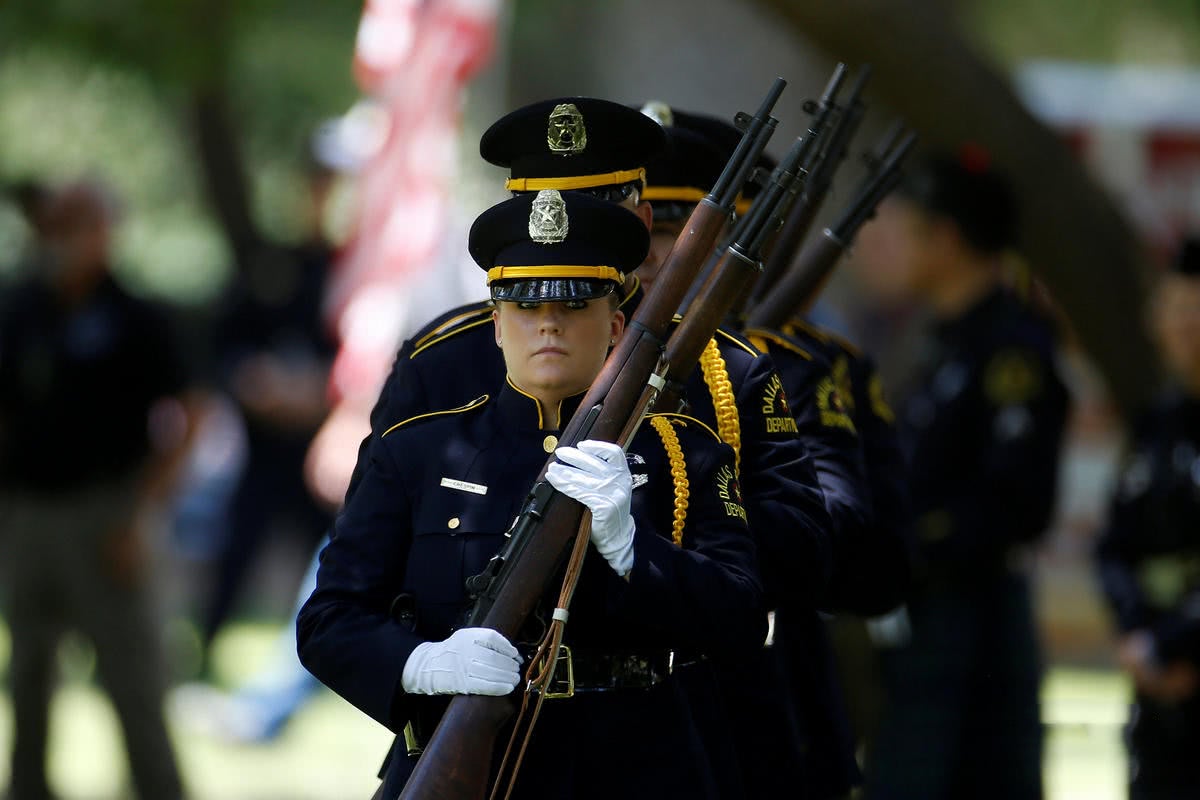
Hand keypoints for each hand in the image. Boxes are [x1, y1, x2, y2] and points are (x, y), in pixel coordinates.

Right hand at [401, 628, 520, 695]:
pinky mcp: (462, 683)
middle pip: (494, 657)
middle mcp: (465, 650)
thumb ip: (484, 641)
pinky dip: (499, 687)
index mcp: (467, 636)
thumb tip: (511, 652)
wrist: (428, 665)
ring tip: (515, 679)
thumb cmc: (452, 652)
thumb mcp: (465, 638)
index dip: (507, 647)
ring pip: (492, 672)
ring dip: (507, 677)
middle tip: (517, 669)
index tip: (516, 655)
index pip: (492, 638)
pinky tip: (507, 688)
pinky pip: (484, 686)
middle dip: (510, 665)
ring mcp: (463, 667)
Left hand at [546, 440, 634, 576]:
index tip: (582, 445)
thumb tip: (577, 460)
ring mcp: (612, 494)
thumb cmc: (611, 512)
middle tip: (559, 453)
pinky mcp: (603, 506)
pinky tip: (556, 482)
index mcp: (624, 475)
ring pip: (583, 477)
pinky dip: (565, 485)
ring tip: (552, 469)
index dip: (597, 446)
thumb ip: (602, 476)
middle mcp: (620, 482)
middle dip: (574, 457)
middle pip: (594, 463)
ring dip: (565, 472)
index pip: (614, 453)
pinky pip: (579, 491)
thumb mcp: (613, 490)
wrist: (618, 537)